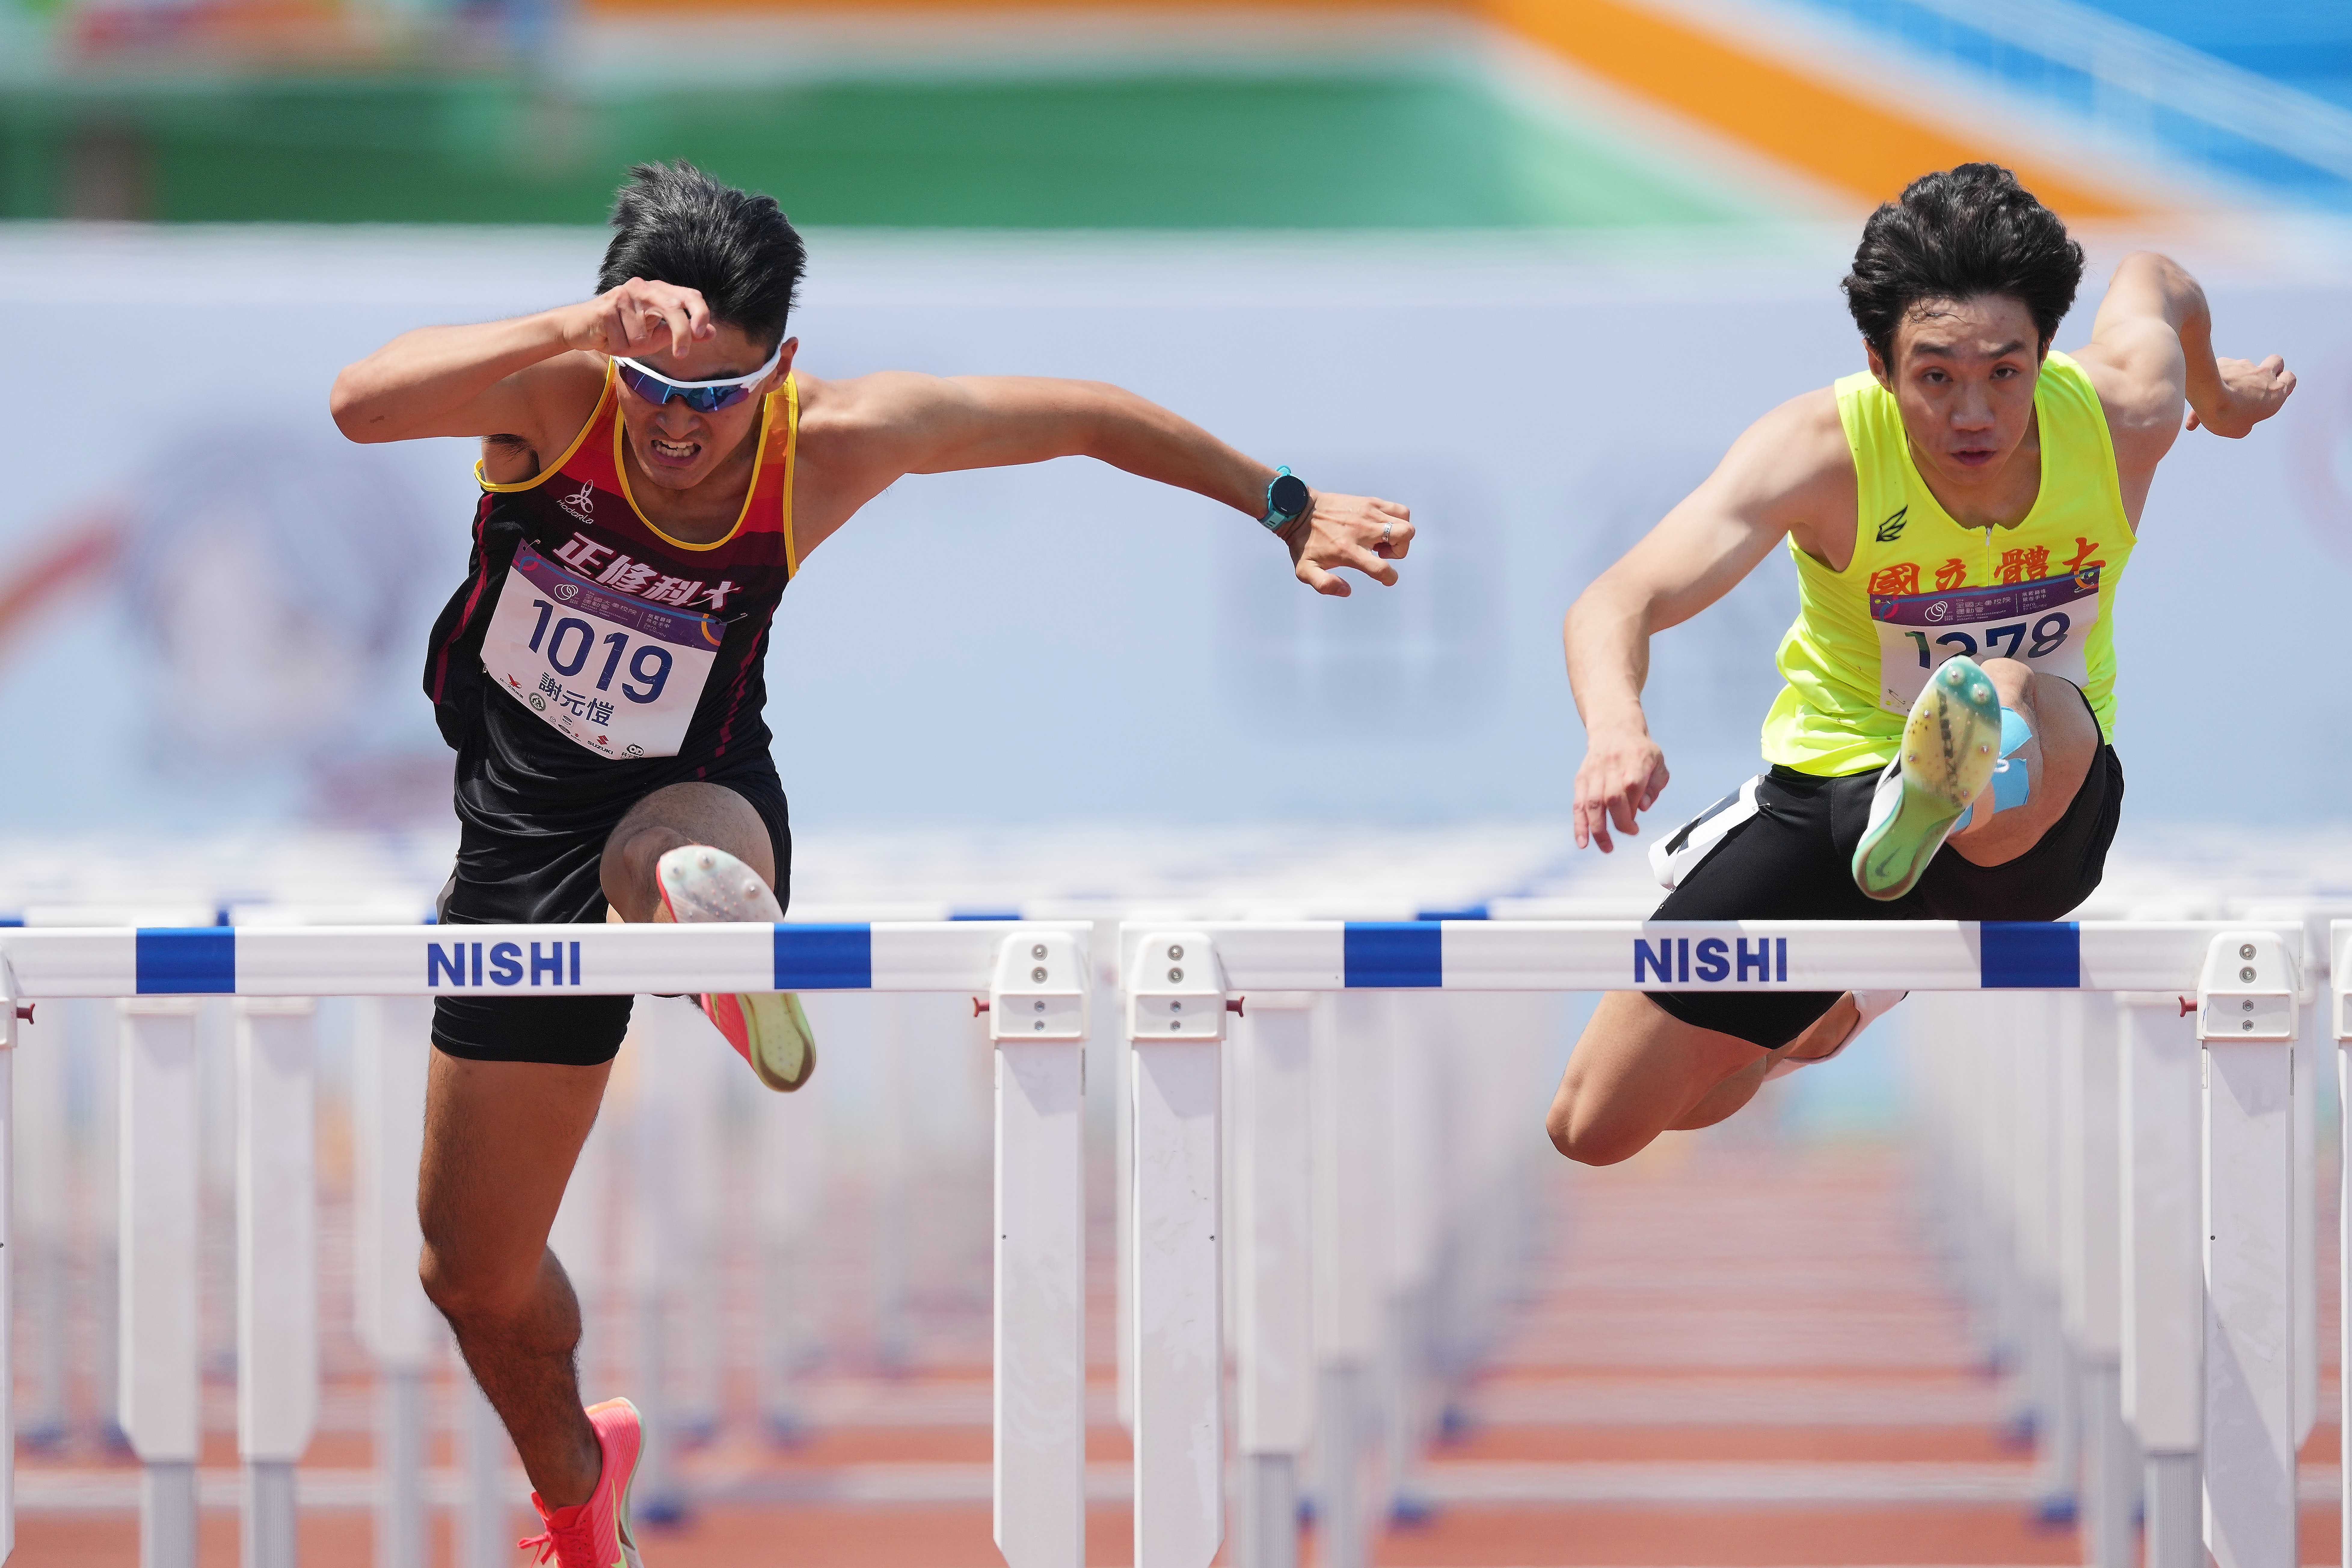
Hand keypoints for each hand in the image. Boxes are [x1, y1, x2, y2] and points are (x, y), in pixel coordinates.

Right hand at [563, 278, 716, 359]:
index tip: (704, 333)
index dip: (700, 312)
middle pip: (672, 307)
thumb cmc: (621, 331)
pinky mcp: (606, 307)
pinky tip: (608, 337)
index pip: (689, 295)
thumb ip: (682, 333)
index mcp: (658, 291)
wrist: (580, 328)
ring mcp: (623, 295)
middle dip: (681, 333)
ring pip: (643, 336)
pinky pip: (623, 340)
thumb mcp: (656, 335)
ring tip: (621, 339)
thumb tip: (713, 332)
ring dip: (633, 348)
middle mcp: (642, 287)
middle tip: (681, 354)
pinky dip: (617, 348)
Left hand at [1281, 491, 1411, 596]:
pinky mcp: (1369, 501)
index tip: (1385, 577)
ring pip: (1405, 521)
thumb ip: (1324, 585)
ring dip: (1399, 535)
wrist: (1298, 509)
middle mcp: (1362, 530)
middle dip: (1400, 551)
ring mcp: (1368, 513)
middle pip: (1404, 536)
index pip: (1382, 568)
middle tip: (1380, 552)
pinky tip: (1380, 526)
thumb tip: (1347, 590)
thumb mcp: (1305, 570)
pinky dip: (1397, 520)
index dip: (1389, 578)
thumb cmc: (1303, 543)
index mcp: (1349, 550)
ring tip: (1381, 539)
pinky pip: (1398, 509)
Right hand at [1573, 723, 1668, 852]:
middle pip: (1611, 797)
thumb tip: (1641, 808)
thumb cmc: (1639, 751)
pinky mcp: (1581, 779)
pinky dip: (1579, 825)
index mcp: (1634, 760)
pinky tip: (1582, 842)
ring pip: (1592, 803)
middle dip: (1620, 822)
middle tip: (1630, 832)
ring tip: (1606, 847)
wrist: (1613, 729)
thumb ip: (1655, 786)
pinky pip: (1577, 804)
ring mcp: (1594, 773)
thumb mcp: (1658, 762)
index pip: (1631, 785)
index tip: (1638, 821)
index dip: (1634, 806)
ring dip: (1597, 829)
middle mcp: (1611, 766)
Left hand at [2188, 353, 2294, 436]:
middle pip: (2277, 361)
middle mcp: (2264, 375)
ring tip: (2217, 394)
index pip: (2290, 379)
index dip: (2283, 383)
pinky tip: (2202, 390)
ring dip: (2236, 377)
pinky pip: (2223, 368)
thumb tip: (2238, 420)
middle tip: (2256, 381)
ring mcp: (2245, 365)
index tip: (2272, 391)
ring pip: (2246, 365)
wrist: (2208, 397)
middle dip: (2270, 368)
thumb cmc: (2227, 416)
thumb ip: (2245, 421)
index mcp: (2276, 392)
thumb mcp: (2240, 429)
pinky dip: (2217, 377)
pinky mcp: (2226, 361)